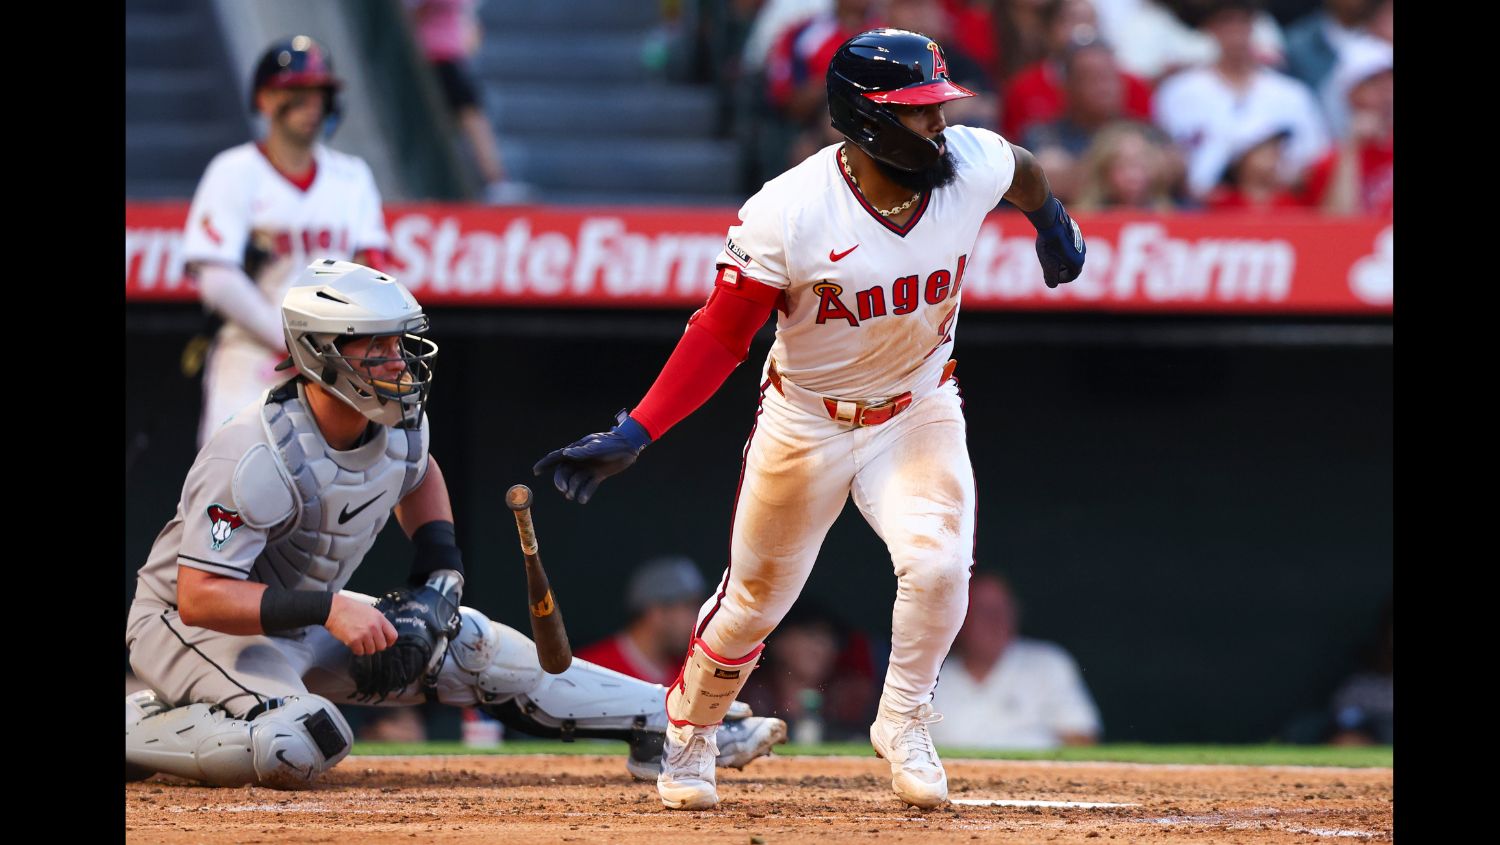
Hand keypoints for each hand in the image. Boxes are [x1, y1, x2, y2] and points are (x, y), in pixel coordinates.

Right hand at [349, 583, 461, 701]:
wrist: (333, 609)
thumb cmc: (350, 609)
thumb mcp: (369, 610)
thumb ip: (378, 622)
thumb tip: (384, 634)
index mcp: (379, 618)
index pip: (393, 636)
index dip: (389, 642)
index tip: (385, 643)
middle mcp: (374, 626)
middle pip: (382, 646)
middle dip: (375, 646)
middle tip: (367, 642)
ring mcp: (364, 634)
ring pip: (371, 650)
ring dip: (365, 648)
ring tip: (359, 640)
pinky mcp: (354, 640)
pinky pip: (360, 652)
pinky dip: (356, 650)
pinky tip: (352, 642)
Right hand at [533, 411, 651, 503]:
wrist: (629, 447)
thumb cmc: (612, 443)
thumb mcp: (598, 446)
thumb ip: (583, 451)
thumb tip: (566, 452)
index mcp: (576, 450)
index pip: (556, 457)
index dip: (545, 464)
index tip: (535, 471)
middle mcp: (579, 460)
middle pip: (564, 473)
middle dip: (561, 482)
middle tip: (563, 490)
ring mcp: (588, 468)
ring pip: (575, 481)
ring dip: (572, 489)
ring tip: (572, 496)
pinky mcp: (597, 476)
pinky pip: (588, 486)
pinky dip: (585, 493)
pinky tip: (583, 500)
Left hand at [1026, 194, 1085, 287]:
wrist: (1051, 221)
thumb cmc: (1049, 245)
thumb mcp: (1048, 264)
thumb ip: (1050, 278)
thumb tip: (1052, 284)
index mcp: (1078, 262)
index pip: (1071, 276)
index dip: (1060, 279)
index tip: (1050, 275)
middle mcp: (1082, 252)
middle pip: (1072, 266)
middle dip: (1060, 268)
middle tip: (1048, 266)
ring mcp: (1079, 240)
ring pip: (1070, 254)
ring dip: (1060, 258)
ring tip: (1048, 254)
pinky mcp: (1074, 232)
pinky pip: (1069, 243)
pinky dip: (1060, 247)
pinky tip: (1050, 243)